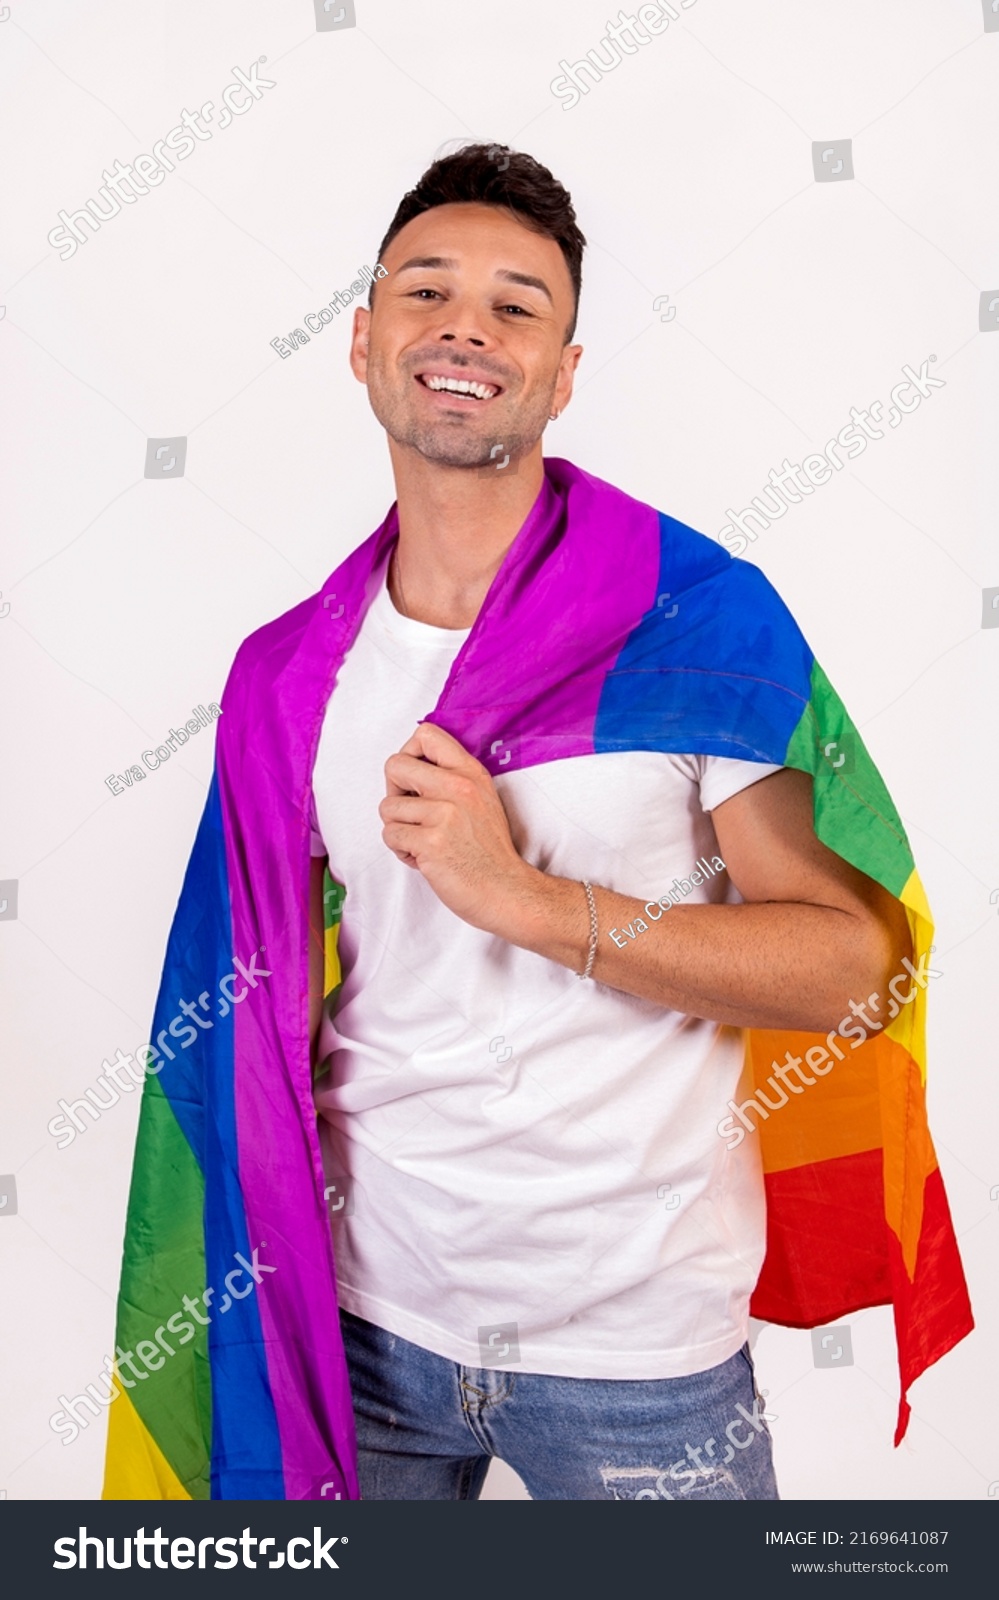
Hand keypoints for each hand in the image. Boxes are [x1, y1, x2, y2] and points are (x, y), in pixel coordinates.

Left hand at [379, 722, 535, 933]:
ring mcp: (444, 814)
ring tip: (422, 842)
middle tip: (411, 813)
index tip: (415, 780)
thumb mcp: (482, 799)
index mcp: (470, 772)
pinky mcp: (430, 842)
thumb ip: (452, 778)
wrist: (507, 891)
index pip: (426, 734)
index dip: (409, 754)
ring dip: (398, 829)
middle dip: (393, 792)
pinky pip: (390, 836)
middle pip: (394, 765)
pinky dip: (402, 851)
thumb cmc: (490, 852)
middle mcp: (458, 787)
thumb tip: (411, 769)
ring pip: (387, 807)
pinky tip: (423, 858)